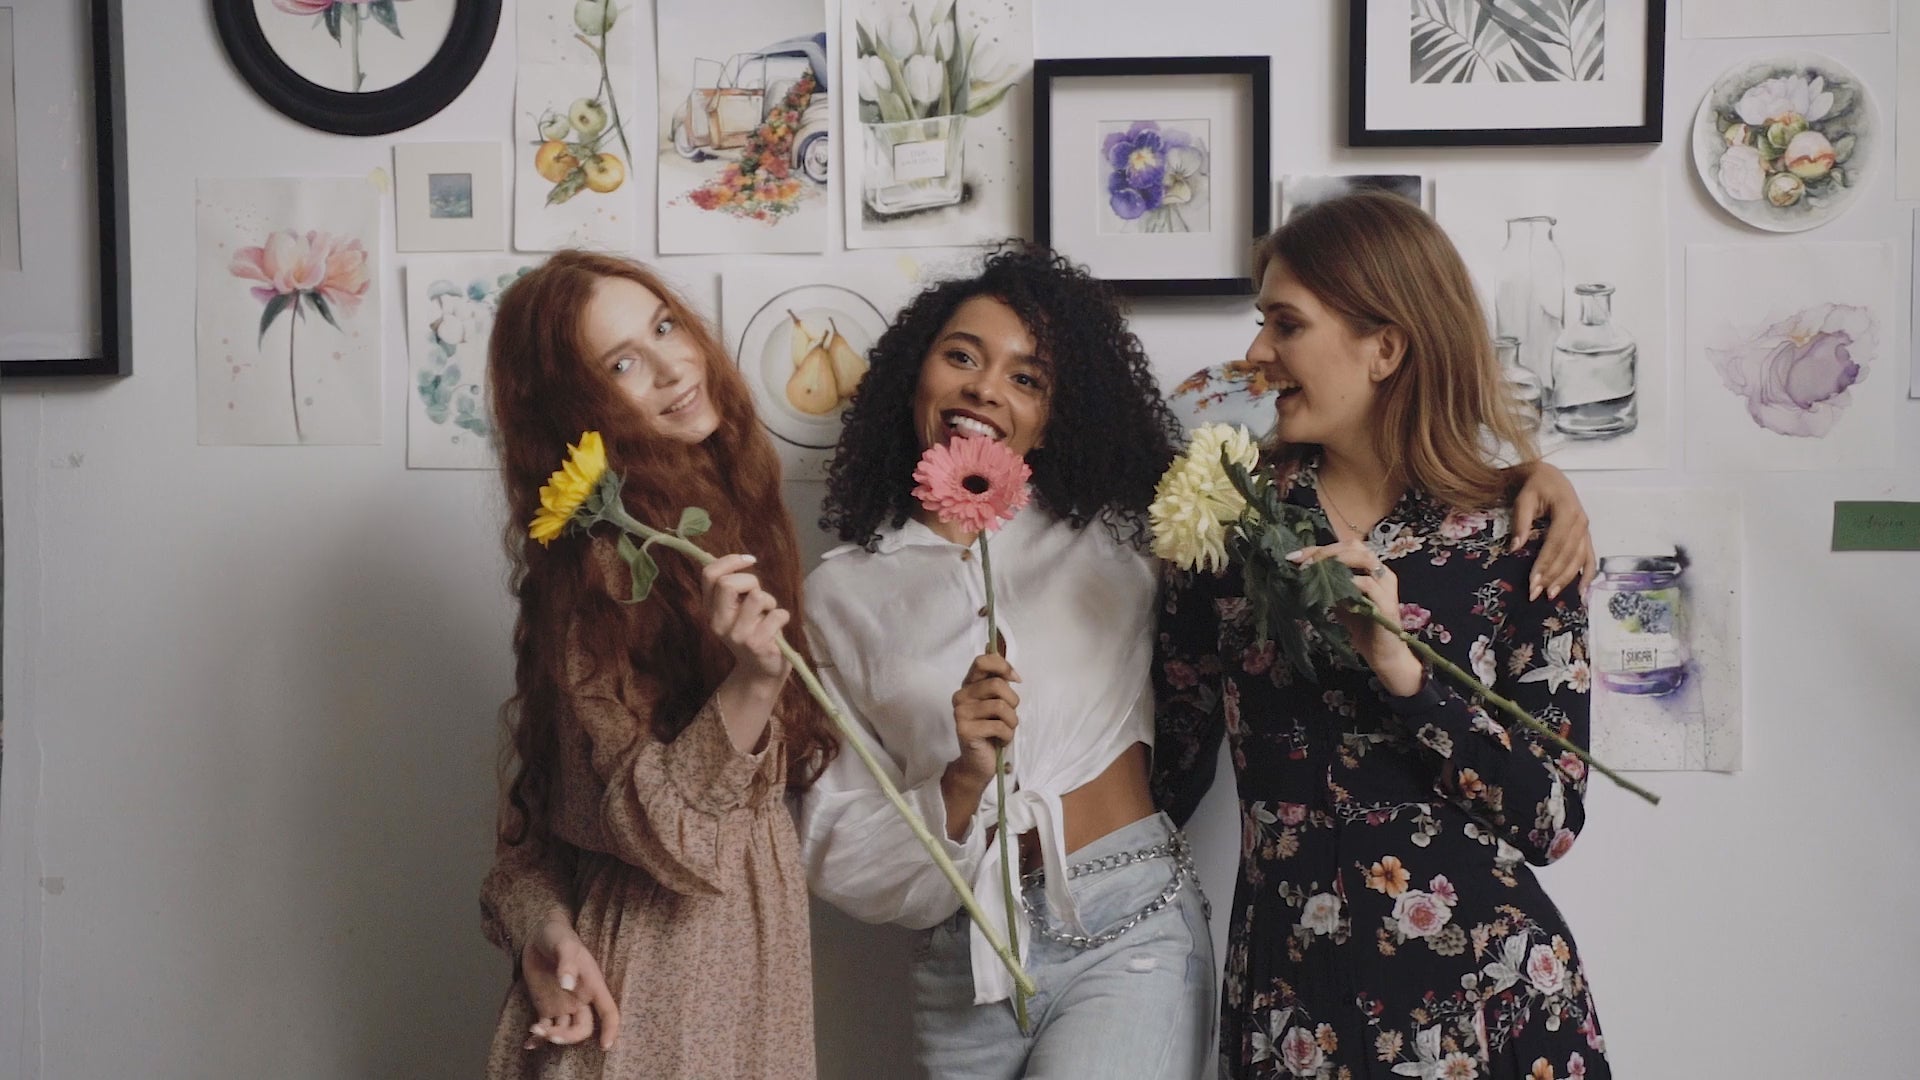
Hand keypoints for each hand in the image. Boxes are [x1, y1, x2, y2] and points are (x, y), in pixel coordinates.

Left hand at [520, 914, 619, 1050]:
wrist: (537, 935)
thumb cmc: (558, 936)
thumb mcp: (564, 945)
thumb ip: (567, 963)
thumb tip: (568, 985)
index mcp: (592, 986)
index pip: (608, 1011)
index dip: (610, 1029)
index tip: (605, 1045)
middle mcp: (580, 1000)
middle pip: (583, 1029)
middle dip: (570, 1037)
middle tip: (551, 1034)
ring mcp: (562, 1005)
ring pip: (564, 1031)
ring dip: (552, 1037)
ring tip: (534, 1030)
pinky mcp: (545, 1007)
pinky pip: (545, 1028)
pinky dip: (538, 1039)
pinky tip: (529, 1043)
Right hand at [701, 554, 790, 684]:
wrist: (760, 671)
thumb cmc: (753, 631)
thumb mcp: (736, 609)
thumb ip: (733, 589)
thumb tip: (740, 559)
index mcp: (710, 610)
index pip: (709, 574)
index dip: (730, 561)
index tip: (749, 560)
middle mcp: (718, 623)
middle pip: (728, 584)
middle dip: (751, 581)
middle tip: (759, 594)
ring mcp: (737, 636)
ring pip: (756, 597)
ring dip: (769, 601)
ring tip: (768, 613)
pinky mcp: (757, 645)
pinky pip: (777, 614)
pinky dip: (783, 616)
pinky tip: (777, 629)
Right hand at [942, 652, 1020, 801]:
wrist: (978, 763)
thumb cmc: (991, 730)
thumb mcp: (997, 703)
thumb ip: (998, 682)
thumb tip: (1005, 662)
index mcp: (968, 685)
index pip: (982, 661)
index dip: (1003, 667)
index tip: (1015, 679)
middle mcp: (960, 696)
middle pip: (997, 685)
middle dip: (1013, 701)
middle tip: (1011, 716)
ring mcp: (960, 713)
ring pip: (1001, 707)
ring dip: (1012, 721)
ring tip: (1007, 730)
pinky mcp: (965, 730)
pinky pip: (999, 726)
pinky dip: (1008, 735)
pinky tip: (1000, 740)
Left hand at [1288, 539, 1423, 696]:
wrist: (1383, 655)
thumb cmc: (1362, 628)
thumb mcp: (1339, 602)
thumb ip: (1327, 586)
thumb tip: (1301, 574)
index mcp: (1369, 569)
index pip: (1344, 547)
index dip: (1318, 549)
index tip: (1294, 558)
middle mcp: (1380, 572)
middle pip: (1354, 546)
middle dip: (1325, 551)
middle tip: (1304, 564)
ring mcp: (1386, 585)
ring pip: (1363, 558)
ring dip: (1336, 562)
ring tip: (1314, 572)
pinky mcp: (1387, 602)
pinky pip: (1368, 584)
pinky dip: (1348, 583)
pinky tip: (1331, 590)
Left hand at [1509, 463, 1595, 600]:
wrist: (1549, 476)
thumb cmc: (1534, 487)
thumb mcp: (1523, 499)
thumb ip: (1521, 522)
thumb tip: (1514, 548)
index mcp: (1567, 511)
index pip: (1555, 543)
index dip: (1544, 564)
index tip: (1532, 582)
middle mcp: (1581, 522)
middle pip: (1567, 555)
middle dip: (1552, 576)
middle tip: (1536, 594)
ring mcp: (1586, 530)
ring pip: (1579, 559)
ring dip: (1566, 579)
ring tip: (1551, 596)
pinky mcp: (1586, 535)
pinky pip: (1590, 558)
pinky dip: (1588, 575)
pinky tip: (1581, 592)